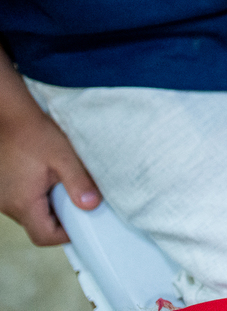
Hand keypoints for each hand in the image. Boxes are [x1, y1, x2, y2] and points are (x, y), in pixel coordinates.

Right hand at [0, 103, 100, 245]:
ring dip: (48, 205)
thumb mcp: (64, 157)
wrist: (10, 116)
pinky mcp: (1, 187)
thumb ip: (79, 182)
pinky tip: (47, 177)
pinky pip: (21, 200)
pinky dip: (37, 195)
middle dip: (60, 218)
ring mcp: (1, 197)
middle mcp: (7, 205)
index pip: (44, 236)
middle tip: (77, 200)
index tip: (83, 223)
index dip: (66, 235)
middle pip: (37, 226)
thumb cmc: (34, 134)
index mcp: (22, 203)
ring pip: (29, 212)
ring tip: (63, 184)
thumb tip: (92, 205)